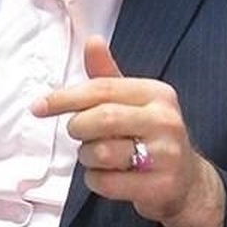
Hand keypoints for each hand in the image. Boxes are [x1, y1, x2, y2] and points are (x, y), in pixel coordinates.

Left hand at [31, 35, 225, 226]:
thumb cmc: (151, 135)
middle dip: (78, 128)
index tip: (39, 107)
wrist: (188, 181)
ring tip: (97, 156)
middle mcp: (165, 120)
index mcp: (157, 93)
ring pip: (101, 152)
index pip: (102, 88)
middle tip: (78, 133)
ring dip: (86, 157)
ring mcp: (166, 155)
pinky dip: (96, 181)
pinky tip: (108, 176)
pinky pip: (107, 183)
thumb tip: (92, 40)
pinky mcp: (160, 186)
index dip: (65, 97)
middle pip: (101, 119)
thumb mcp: (133, 102)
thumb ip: (107, 76)